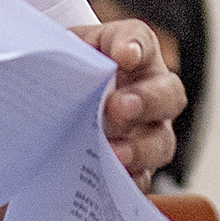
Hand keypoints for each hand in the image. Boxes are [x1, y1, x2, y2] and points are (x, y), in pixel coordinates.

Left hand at [73, 19, 184, 189]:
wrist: (63, 106)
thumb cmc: (69, 73)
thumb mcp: (63, 55)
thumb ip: (64, 54)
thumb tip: (52, 63)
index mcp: (131, 52)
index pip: (138, 38)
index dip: (134, 45)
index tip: (124, 54)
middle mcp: (152, 91)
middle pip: (167, 94)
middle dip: (146, 100)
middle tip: (117, 107)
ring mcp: (150, 132)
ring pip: (161, 143)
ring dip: (139, 149)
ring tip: (114, 154)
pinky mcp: (139, 167)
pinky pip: (143, 179)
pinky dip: (128, 181)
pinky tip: (108, 182)